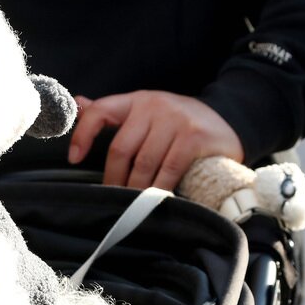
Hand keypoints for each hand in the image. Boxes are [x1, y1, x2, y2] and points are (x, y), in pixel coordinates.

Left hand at [68, 91, 245, 189]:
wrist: (230, 120)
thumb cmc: (179, 123)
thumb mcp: (146, 113)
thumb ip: (112, 112)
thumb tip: (77, 102)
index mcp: (137, 101)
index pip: (100, 111)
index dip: (82, 135)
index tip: (73, 159)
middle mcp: (155, 106)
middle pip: (121, 148)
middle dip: (113, 178)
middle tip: (112, 197)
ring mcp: (176, 120)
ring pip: (144, 163)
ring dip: (135, 189)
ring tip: (131, 204)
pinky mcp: (195, 138)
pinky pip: (169, 169)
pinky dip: (159, 188)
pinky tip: (155, 199)